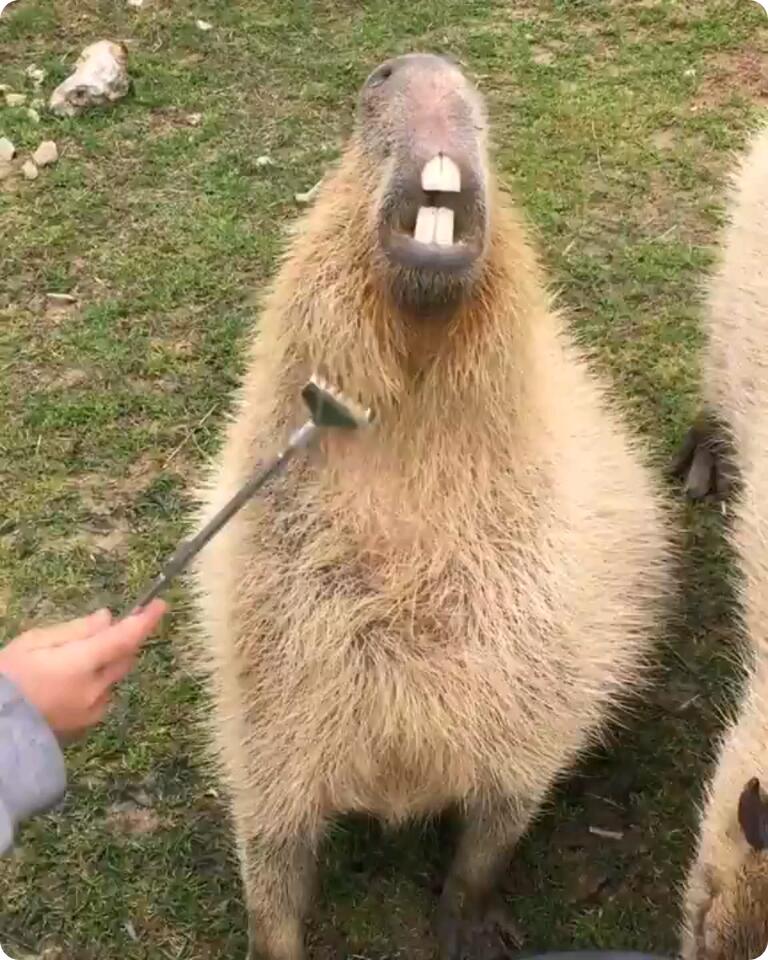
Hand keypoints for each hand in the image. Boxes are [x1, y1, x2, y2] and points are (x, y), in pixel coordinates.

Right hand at [0, 599, 166, 738]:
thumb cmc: (6, 679)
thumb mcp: (33, 643)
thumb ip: (75, 631)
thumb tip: (107, 618)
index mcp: (80, 664)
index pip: (124, 639)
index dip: (145, 621)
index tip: (160, 605)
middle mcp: (95, 690)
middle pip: (124, 659)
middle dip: (121, 642)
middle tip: (103, 633)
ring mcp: (93, 712)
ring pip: (113, 679)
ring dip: (105, 666)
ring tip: (69, 665)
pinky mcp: (87, 728)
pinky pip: (102, 699)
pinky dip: (95, 687)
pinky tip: (67, 688)